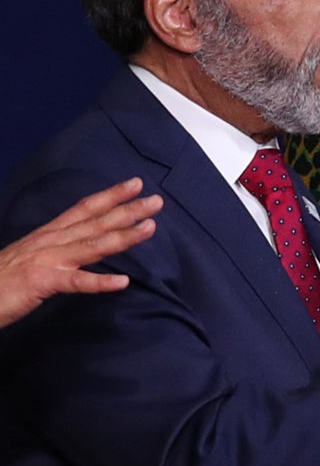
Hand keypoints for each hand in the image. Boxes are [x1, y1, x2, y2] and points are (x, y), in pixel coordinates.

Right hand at [0, 178, 162, 327]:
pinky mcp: (42, 282)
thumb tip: (78, 248)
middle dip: (127, 210)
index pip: (83, 209)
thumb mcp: (32, 258)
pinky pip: (76, 282)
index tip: (135, 184)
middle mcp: (50, 241)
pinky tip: (122, 282)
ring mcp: (46, 260)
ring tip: (150, 227)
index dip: (110, 196)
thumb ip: (56, 251)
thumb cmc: (1, 281)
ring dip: (123, 236)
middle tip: (157, 200)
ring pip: (92, 245)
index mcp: (48, 235)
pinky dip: (100, 281)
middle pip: (94, 222)